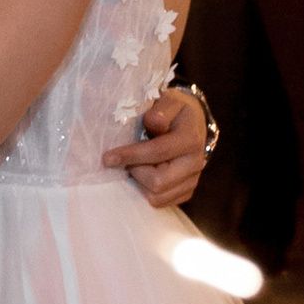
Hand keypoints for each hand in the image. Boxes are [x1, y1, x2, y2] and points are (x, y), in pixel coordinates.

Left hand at [104, 83, 207, 207]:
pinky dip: (146, 191)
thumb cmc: (175, 111)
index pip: (158, 152)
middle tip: (125, 159)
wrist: (192, 123)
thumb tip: (153, 121)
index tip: (108, 157)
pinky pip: (161, 202)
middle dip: (135, 171)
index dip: (130, 156)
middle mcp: (195, 163)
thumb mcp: (169, 101)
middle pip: (157, 182)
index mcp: (190, 139)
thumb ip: (160, 110)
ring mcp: (192, 180)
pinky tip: (143, 174)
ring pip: (157, 197)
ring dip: (140, 183)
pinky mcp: (186, 192)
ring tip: (135, 166)